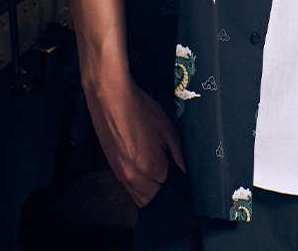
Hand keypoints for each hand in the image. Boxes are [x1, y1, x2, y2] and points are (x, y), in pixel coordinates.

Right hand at [84, 69, 184, 206]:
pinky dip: (140, 186)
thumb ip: (179, 152)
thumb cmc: (140, 109)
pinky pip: (129, 188)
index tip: (183, 173)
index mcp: (151, 168)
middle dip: (165, 190)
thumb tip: (187, 169)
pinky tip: (147, 170)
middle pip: (154, 198)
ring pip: (140, 197)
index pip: (170, 188)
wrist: (110, 98)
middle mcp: (134, 178)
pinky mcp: (113, 169)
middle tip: (174, 174)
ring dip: (152, 191)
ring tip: (161, 173)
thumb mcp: (166, 127)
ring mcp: (120, 175)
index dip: (179, 181)